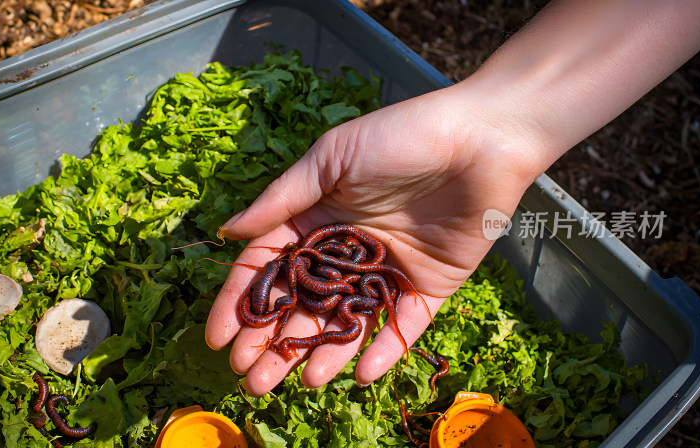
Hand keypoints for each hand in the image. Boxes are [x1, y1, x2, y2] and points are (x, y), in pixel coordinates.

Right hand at [204, 84, 542, 395]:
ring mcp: (385, 273)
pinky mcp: (427, 288)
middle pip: (301, 306)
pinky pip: (401, 326)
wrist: (480, 137)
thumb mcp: (331, 159)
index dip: (241, 303)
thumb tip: (226, 233)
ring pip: (346, 323)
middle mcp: (346, 252)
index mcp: (316, 219)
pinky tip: (357, 374)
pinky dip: (383, 351)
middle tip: (250, 377)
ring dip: (321, 354)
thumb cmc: (400, 137)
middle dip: (273, 342)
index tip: (218, 337)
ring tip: (298, 382)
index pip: (268, 269)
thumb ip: (281, 199)